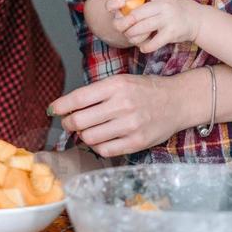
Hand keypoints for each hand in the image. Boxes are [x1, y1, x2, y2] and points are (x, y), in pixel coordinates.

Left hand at [48, 74, 186, 157]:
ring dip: (84, 135)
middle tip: (70, 122)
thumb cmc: (146, 90)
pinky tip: (102, 139)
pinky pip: (104, 150)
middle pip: (80, 121)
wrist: (177, 102)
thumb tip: (66, 108)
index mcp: (116, 85)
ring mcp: (130, 125)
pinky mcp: (136, 142)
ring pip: (89, 137)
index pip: (79, 98)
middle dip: (69, 123)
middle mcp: (123, 104)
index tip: (53, 110)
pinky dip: (98, 146)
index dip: (61, 106)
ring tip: (88, 130)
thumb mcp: (122, 81)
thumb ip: (97, 93)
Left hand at [114, 0, 201, 53]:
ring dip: (132, 36)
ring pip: (141, 29)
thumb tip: (123, 1)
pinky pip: (152, 43)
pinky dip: (144, 47)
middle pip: (135, 14)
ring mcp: (168, 18)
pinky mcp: (171, 32)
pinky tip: (144, 47)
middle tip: (122, 29)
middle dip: (124, 24)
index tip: (121, 3)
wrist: (198, 20)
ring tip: (132, 38)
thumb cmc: (177, 10)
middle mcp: (163, 4)